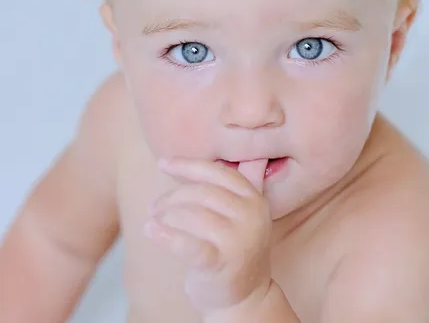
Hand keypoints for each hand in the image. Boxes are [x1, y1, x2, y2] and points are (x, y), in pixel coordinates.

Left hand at [144, 158, 271, 315]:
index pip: (218, 173)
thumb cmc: (234, 248)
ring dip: (166, 216)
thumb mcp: (243, 215)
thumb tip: (243, 154)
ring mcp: (239, 240)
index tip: (163, 163)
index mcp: (255, 199)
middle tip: (154, 206)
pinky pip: (188, 245)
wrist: (245, 298)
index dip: (188, 166)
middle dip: (172, 196)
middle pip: (202, 193)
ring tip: (153, 220)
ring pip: (192, 215)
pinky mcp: (222, 264)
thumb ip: (239, 187)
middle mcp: (251, 216)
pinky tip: (149, 230)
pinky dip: (165, 236)